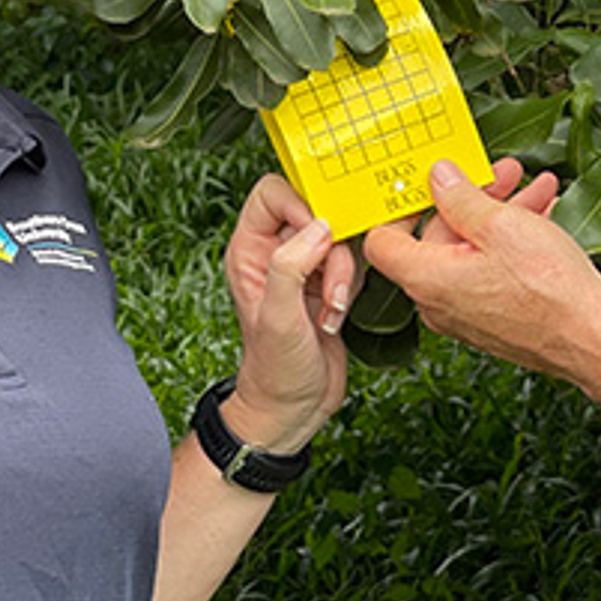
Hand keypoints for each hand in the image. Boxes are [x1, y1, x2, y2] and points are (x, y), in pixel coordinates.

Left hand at [222, 175, 351, 453]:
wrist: (293, 407)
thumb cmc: (274, 370)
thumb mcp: (277, 317)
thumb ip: (290, 266)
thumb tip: (319, 227)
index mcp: (249, 250)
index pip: (272, 193)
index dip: (300, 203)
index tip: (320, 233)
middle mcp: (275, 252)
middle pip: (315, 212)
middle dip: (330, 250)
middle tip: (328, 286)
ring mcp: (303, 266)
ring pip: (338, 238)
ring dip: (341, 276)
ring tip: (329, 311)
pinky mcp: (327, 281)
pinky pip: (350, 262)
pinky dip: (350, 288)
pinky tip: (335, 317)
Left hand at [363, 159, 600, 386]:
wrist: (594, 339)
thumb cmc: (548, 288)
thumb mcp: (500, 224)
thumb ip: (460, 197)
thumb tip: (437, 178)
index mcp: (426, 279)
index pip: (383, 241)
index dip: (401, 206)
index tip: (424, 182)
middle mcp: (438, 303)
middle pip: (435, 239)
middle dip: (470, 199)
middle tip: (501, 173)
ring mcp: (466, 315)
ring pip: (470, 252)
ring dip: (499, 215)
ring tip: (534, 189)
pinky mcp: (492, 320)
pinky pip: (489, 272)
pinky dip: (510, 242)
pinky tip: (542, 216)